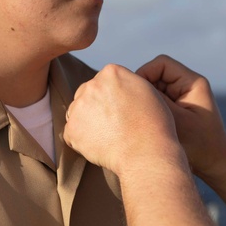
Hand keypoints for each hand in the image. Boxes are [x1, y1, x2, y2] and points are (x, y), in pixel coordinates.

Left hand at [64, 64, 181, 176]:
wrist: (146, 153)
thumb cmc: (153, 125)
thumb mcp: (146, 90)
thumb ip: (126, 82)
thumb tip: (113, 86)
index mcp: (111, 72)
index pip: (103, 81)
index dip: (112, 97)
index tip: (122, 110)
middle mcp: (92, 85)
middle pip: (87, 93)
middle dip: (96, 106)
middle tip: (114, 125)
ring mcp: (79, 106)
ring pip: (77, 112)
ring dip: (87, 122)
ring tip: (109, 136)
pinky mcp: (72, 128)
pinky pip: (72, 133)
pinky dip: (81, 141)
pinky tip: (101, 145)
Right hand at [136, 55, 225, 180]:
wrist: (216, 166)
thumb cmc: (201, 146)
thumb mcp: (176, 121)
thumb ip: (156, 101)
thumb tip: (133, 85)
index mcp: (193, 82)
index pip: (161, 64)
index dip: (144, 74)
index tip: (135, 95)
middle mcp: (188, 85)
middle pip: (156, 75)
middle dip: (144, 90)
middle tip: (136, 110)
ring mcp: (182, 97)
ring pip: (154, 89)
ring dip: (147, 102)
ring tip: (143, 120)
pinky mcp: (177, 109)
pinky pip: (158, 101)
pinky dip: (150, 110)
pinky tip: (147, 126)